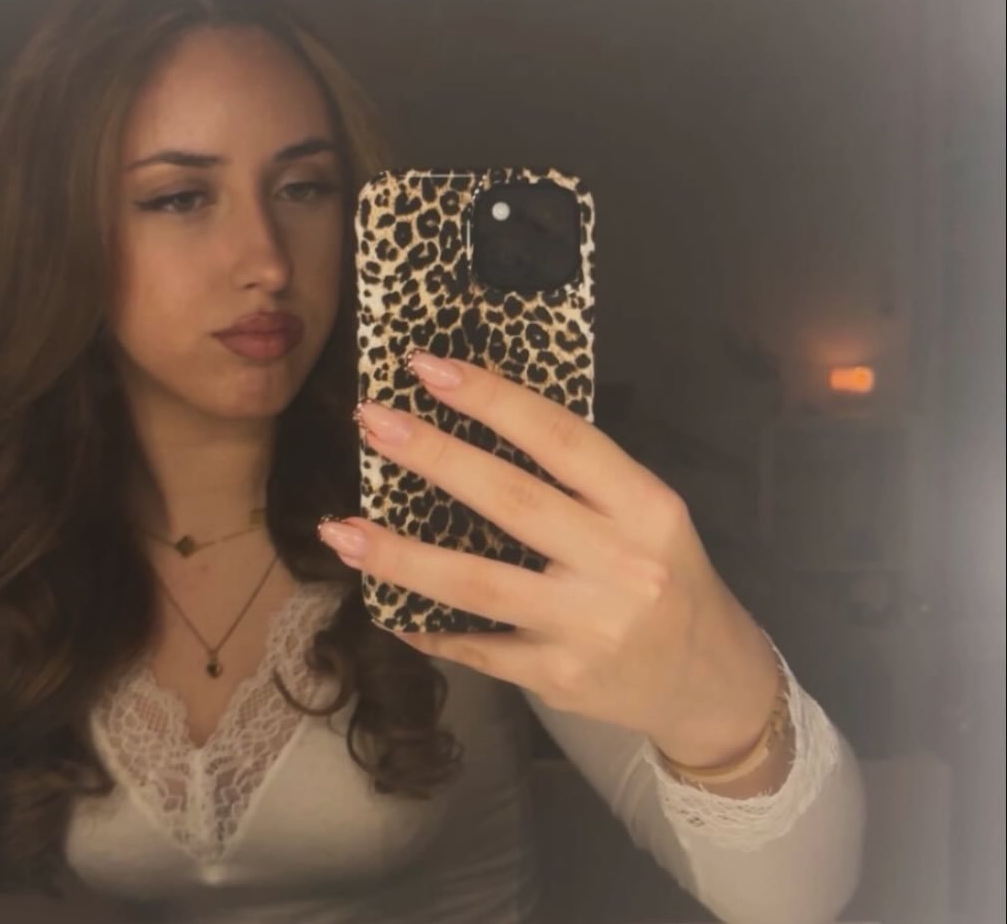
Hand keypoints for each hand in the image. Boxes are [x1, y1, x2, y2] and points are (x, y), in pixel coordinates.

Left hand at [319, 352, 779, 767]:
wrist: (712, 683)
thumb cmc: (671, 578)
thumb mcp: (649, 516)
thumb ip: (582, 481)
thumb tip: (477, 429)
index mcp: (645, 506)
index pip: (561, 438)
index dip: (492, 399)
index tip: (428, 368)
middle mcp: (619, 563)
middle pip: (510, 500)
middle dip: (433, 456)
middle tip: (371, 421)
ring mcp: (586, 626)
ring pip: (476, 583)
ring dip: (400, 555)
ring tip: (340, 530)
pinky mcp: (558, 678)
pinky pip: (477, 647)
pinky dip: (428, 626)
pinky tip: (388, 608)